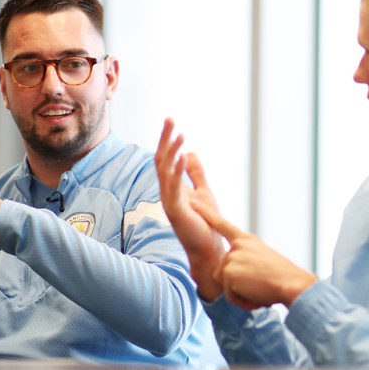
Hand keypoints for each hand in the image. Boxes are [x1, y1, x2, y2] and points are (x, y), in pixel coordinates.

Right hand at [155, 118, 227, 301]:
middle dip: (165, 139)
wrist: (207, 250)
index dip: (167, 140)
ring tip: (179, 134)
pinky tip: (181, 156)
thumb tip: (189, 153)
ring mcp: (169, 202)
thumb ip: (195, 174)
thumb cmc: (205, 223)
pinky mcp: (177, 211)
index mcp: (172, 188)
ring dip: (172, 151)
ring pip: (165, 171)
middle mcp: (167, 193)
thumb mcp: (203, 192)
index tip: (171, 122)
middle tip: (170, 119)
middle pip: (161, 160)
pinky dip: (176, 171)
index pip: (165, 159)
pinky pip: (174, 188)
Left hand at [195, 199, 317, 310]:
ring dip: (239, 293)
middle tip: (258, 284)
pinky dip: (242, 301)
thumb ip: (245, 259)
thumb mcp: (262, 258)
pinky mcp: (228, 273)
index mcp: (246, 240)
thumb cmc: (282, 275)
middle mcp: (237, 246)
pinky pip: (229, 296)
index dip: (207, 213)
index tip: (193, 202)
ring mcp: (232, 258)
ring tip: (258, 289)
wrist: (290, 282)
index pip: (222, 225)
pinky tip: (256, 295)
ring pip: (225, 284)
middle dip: (236, 283)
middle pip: (222, 271)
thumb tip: (232, 275)